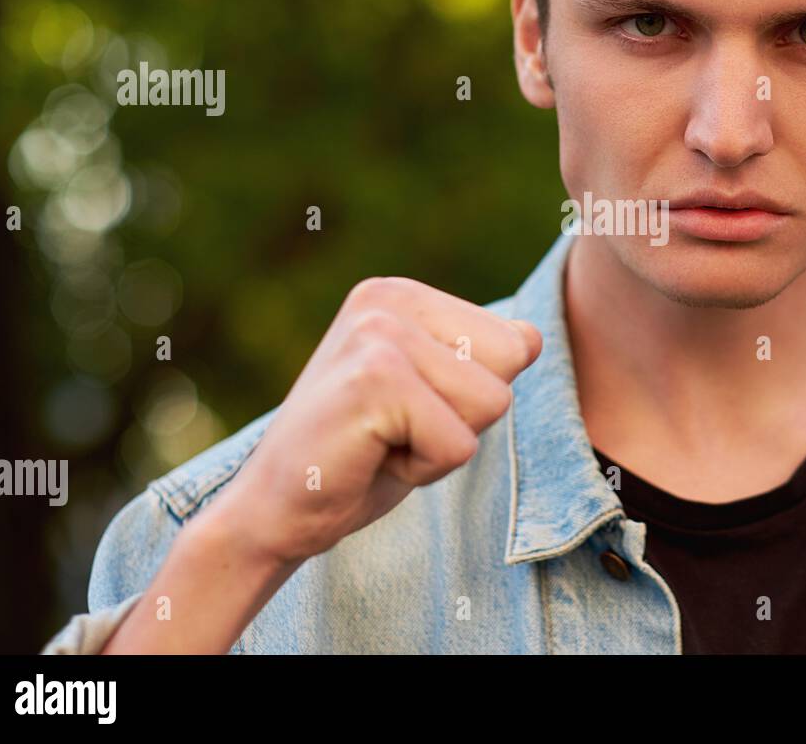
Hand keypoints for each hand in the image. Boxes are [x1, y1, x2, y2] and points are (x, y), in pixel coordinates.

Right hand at [216, 277, 541, 566]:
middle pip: (510, 366)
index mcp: (402, 295)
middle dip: (465, 418)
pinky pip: (459, 444)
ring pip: (492, 403)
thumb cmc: (360, 457)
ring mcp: (379, 334)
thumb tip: (532, 337)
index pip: (516, 342)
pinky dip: (424, 469)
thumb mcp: (430, 395)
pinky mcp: (375, 381)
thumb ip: (477, 360)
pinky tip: (371, 459)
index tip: (411, 412)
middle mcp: (390, 298)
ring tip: (383, 442)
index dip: (474, 397)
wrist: (273, 511)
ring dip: (444, 445)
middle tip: (396, 431)